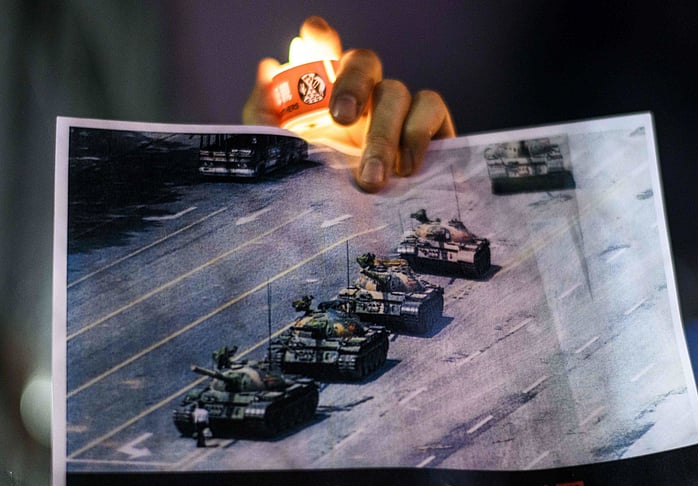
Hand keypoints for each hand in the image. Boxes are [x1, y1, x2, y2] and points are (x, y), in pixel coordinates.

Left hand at [242, 16, 454, 192]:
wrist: (357, 236)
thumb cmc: (317, 192)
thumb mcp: (282, 161)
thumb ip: (266, 117)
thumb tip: (268, 67)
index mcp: (326, 94)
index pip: (323, 51)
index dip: (320, 39)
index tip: (312, 37)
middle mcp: (364, 94)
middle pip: (365, 61)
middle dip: (352, 84)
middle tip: (340, 119)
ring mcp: (399, 107)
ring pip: (397, 91)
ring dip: (383, 134)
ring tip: (372, 178)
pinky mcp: (430, 126)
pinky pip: (431, 107)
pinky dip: (418, 134)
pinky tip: (406, 168)